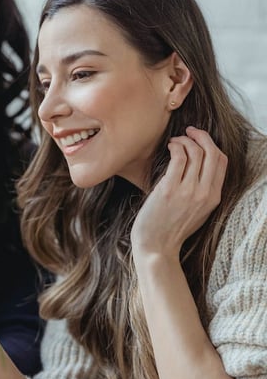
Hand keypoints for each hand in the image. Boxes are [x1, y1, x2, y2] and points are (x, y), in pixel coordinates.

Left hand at [131, 127, 227, 257]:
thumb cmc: (171, 229)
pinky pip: (179, 158)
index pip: (222, 161)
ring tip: (174, 142)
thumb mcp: (196, 212)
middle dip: (201, 136)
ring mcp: (188, 191)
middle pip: (212, 152)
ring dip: (185, 140)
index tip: (199, 138)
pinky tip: (169, 147)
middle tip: (188, 131)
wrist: (156, 247)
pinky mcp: (170, 190)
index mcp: (214, 198)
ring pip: (195, 152)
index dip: (212, 145)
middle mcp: (205, 193)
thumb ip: (202, 192)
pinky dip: (175, 147)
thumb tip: (198, 167)